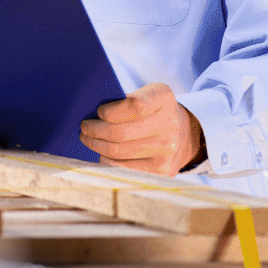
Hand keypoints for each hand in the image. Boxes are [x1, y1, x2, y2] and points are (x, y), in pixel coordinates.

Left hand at [80, 82, 203, 175]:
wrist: (183, 135)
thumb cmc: (154, 112)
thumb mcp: (147, 95)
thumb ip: (124, 100)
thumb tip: (91, 114)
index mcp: (164, 98)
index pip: (136, 105)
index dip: (111, 110)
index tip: (99, 111)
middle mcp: (169, 125)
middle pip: (121, 132)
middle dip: (95, 130)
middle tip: (84, 127)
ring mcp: (166, 151)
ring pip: (118, 152)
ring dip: (96, 145)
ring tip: (88, 138)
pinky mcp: (160, 171)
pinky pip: (121, 168)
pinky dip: (106, 159)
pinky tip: (102, 152)